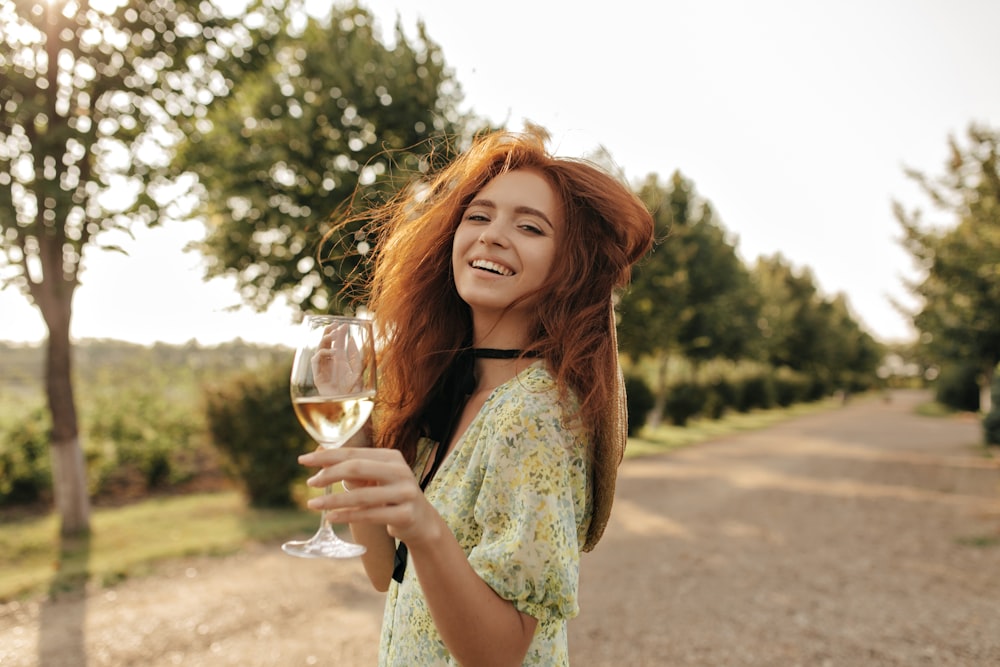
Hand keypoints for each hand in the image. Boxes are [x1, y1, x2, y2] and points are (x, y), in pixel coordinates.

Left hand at [298, 448, 443, 546]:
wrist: (421, 522)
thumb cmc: (392, 497)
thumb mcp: (378, 479)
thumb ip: (355, 470)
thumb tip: (320, 462)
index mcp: (391, 457)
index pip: (353, 453)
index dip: (326, 456)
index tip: (303, 460)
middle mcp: (400, 471)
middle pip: (357, 468)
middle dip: (329, 475)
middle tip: (310, 483)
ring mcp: (405, 493)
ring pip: (361, 495)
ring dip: (333, 500)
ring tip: (313, 504)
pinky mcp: (405, 514)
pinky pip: (370, 515)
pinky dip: (347, 516)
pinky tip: (331, 517)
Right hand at [311, 323, 365, 396]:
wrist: (347, 406)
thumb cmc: (354, 391)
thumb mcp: (358, 369)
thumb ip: (355, 355)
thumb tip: (352, 339)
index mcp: (340, 361)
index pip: (337, 343)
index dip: (338, 333)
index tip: (344, 324)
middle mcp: (330, 363)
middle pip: (326, 343)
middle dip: (329, 332)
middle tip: (335, 325)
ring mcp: (323, 368)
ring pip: (319, 349)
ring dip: (325, 340)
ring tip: (334, 335)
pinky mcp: (318, 376)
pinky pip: (316, 360)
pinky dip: (323, 353)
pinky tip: (333, 353)